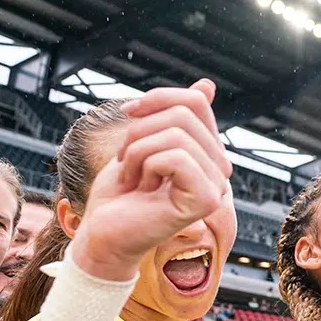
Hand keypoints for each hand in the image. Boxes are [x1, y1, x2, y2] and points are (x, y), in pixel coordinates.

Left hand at [73, 81, 232, 280]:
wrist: (103, 235)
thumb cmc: (120, 194)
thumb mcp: (144, 141)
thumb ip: (175, 117)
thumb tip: (208, 85)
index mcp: (207, 153)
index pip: (196, 101)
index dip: (158, 98)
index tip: (128, 114)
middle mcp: (218, 170)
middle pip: (186, 113)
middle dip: (141, 128)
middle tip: (125, 159)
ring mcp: (216, 187)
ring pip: (177, 134)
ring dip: (137, 150)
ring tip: (131, 176)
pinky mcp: (205, 201)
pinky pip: (175, 157)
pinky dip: (145, 165)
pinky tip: (140, 187)